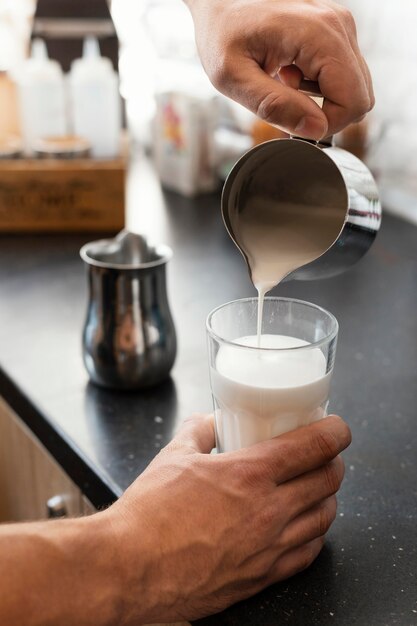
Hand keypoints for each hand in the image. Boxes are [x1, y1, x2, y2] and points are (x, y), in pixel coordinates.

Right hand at [107, 413, 350, 623]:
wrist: (129, 568)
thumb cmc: (149, 514)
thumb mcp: (174, 456)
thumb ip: (199, 432)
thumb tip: (211, 421)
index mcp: (250, 474)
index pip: (313, 446)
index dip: (335, 432)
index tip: (338, 428)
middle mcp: (269, 511)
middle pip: (327, 481)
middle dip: (334, 462)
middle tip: (326, 455)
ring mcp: (269, 548)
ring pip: (324, 518)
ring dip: (329, 497)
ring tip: (320, 487)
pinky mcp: (262, 577)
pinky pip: (308, 554)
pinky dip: (316, 535)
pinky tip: (308, 528)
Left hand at [185, 0, 373, 139]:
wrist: (220, 3)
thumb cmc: (222, 34)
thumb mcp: (233, 77)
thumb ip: (273, 106)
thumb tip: (316, 129)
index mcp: (318, 35)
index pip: (354, 101)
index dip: (327, 125)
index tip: (294, 121)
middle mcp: (338, 26)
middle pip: (360, 97)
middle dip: (325, 112)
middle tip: (286, 97)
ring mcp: (340, 26)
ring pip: (354, 89)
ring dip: (320, 99)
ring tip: (285, 80)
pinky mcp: (336, 32)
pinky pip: (343, 76)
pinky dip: (318, 86)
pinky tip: (290, 72)